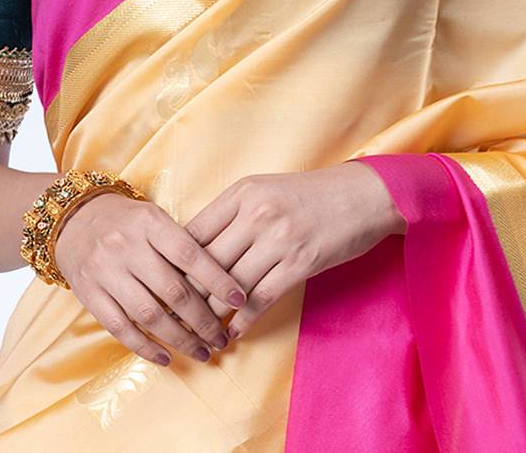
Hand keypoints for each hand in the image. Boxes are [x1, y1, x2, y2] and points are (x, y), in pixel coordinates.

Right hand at [54, 192, 247, 366]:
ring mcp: (106, 271)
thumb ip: (181, 245)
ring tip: (202, 352)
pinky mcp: (89, 294)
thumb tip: (219, 283)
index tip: (240, 301)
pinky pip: (121, 328)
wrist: (74, 219)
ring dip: (180, 339)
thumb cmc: (127, 221)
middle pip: (173, 291)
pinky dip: (146, 347)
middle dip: (203, 320)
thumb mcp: (154, 218)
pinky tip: (166, 358)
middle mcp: (127, 246)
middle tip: (222, 338)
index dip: (218, 280)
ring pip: (150, 315)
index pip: (191, 255)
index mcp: (150, 223)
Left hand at [181, 161, 404, 339]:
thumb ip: (232, 214)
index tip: (162, 287)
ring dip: (212, 316)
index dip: (174, 265)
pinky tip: (232, 334)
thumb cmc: (310, 194)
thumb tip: (194, 249)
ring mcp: (278, 239)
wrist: (363, 194)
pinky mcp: (300, 263)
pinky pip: (260, 300)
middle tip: (172, 320)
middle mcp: (256, 213)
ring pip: (230, 287)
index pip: (193, 233)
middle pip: (206, 264)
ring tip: (200, 334)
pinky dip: (242, 322)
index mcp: (242, 192)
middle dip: (187, 297)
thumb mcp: (265, 190)